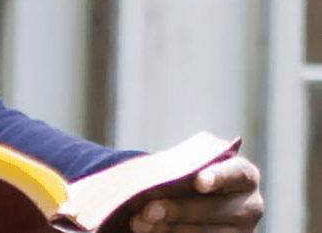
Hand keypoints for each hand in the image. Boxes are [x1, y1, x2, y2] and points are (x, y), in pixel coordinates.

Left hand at [129, 156, 263, 232]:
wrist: (190, 200)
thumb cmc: (187, 175)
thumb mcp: (187, 165)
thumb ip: (180, 165)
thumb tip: (153, 172)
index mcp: (244, 176)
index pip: (238, 173)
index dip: (219, 176)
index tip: (198, 181)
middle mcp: (250, 206)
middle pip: (215, 209)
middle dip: (179, 210)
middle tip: (149, 210)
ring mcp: (241, 231)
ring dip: (170, 229)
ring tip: (140, 223)